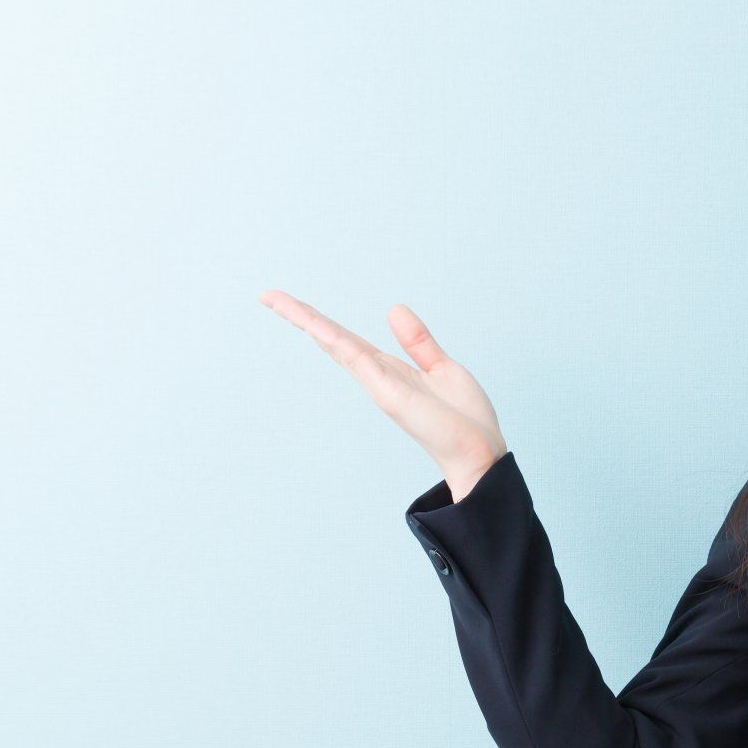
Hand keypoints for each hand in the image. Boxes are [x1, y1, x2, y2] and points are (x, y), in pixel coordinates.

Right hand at [260, 290, 507, 498]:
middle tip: (267, 295)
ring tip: (274, 300)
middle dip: (300, 317)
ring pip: (336, 345)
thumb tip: (393, 309)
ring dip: (306, 322)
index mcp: (389, 369)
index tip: (291, 302)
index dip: (320, 320)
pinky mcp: (389, 394)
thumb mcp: (442, 367)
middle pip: (331, 340)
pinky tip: (316, 326)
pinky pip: (358, 360)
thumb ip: (417, 342)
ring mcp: (379, 385)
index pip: (347, 339)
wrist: (480, 453)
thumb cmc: (464, 419)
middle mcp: (377, 377)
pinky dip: (336, 341)